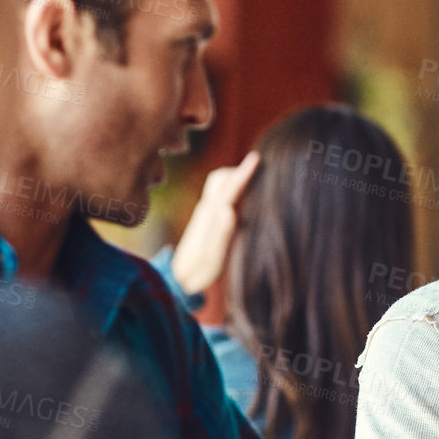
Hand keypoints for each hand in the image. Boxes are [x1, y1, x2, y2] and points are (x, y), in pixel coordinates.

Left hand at [170, 151, 259, 294]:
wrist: (177, 280)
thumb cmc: (198, 274)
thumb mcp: (211, 260)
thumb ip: (220, 235)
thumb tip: (229, 208)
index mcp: (209, 218)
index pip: (228, 189)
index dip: (243, 173)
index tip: (256, 157)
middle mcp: (205, 211)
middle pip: (220, 178)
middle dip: (238, 170)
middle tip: (261, 168)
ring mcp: (205, 214)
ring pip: (218, 184)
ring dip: (234, 177)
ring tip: (255, 178)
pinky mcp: (206, 219)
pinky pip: (220, 194)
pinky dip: (233, 187)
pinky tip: (245, 194)